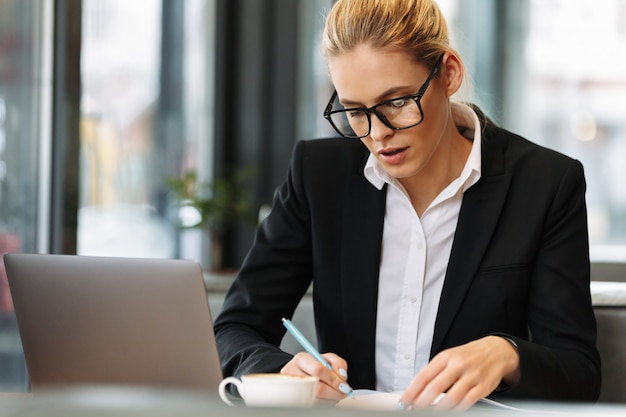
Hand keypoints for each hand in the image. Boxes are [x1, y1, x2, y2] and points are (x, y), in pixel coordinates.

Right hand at [280, 352, 350, 402]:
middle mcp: (293, 374)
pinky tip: (327, 398)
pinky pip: (313, 406)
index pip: (318, 370)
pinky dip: (325, 403)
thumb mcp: (327, 358)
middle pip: (316, 388)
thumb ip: (338, 363)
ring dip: (331, 399)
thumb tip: (342, 376)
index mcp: (301, 360)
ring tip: (336, 394)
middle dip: (334, 392)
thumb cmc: (314, 365)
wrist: (300, 373)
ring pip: (315, 400)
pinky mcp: (295, 401)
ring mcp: (293, 389)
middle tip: (344, 392)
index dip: (333, 379)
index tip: (344, 384)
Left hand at [398, 336, 519, 410]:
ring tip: (431, 413)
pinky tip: (451, 411)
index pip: (423, 376)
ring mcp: (471, 376)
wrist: (496, 351)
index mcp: (445, 357)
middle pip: (435, 387)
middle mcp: (457, 365)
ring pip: (452, 397)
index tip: (404, 402)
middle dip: (422, 402)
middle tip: (415, 410)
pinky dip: (457, 409)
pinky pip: (467, 401)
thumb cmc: (468, 356)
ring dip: (439, 409)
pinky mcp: (483, 387)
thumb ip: (434, 372)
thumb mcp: (449, 357)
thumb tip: (416, 390)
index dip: (411, 391)